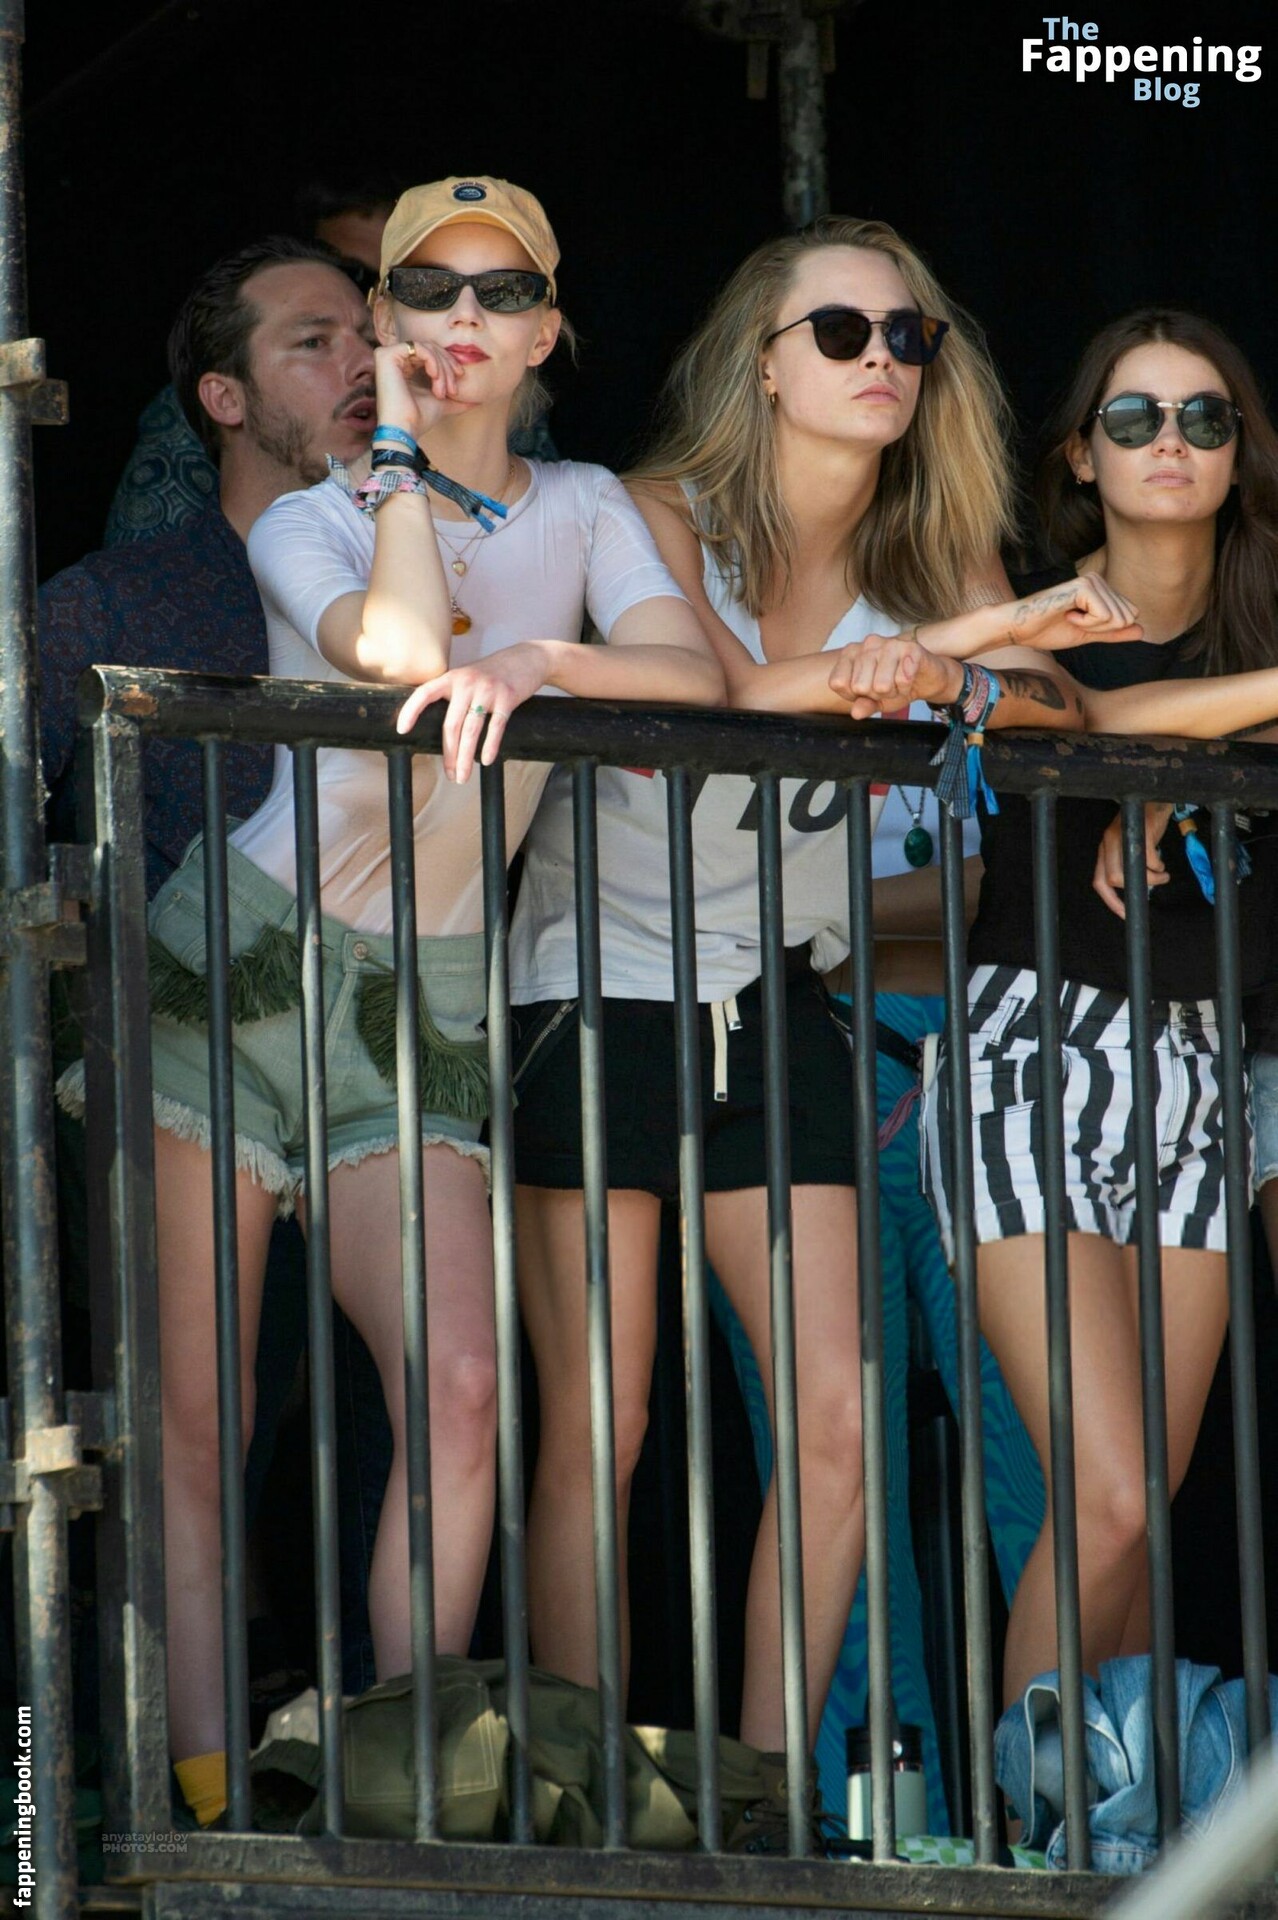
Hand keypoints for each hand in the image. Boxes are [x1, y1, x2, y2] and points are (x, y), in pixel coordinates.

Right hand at [373, 339, 462, 443]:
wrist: (404, 429)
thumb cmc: (419, 419)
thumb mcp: (442, 403)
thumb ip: (455, 398)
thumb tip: (479, 400)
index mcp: (404, 367)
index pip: (432, 353)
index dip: (449, 363)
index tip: (460, 378)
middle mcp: (394, 359)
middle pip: (431, 348)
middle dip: (447, 367)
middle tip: (453, 389)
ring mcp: (388, 356)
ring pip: (426, 348)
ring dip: (441, 368)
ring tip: (442, 390)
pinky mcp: (386, 355)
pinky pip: (418, 347)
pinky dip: (432, 360)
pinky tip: (435, 377)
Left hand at [395, 640, 552, 782]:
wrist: (527, 659)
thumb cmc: (494, 673)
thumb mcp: (468, 677)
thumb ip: (454, 695)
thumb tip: (441, 728)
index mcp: (452, 678)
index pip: (425, 694)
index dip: (411, 711)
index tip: (402, 731)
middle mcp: (467, 683)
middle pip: (451, 725)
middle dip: (449, 754)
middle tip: (450, 775)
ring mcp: (487, 690)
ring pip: (471, 730)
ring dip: (466, 757)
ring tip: (463, 776)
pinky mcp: (507, 697)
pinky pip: (496, 726)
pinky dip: (490, 746)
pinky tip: (486, 761)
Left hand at [827, 630, 963, 717]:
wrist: (927, 679)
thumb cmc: (895, 686)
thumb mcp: (874, 700)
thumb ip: (863, 705)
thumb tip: (856, 713)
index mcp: (851, 652)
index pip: (838, 683)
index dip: (853, 695)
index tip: (867, 689)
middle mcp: (868, 643)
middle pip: (860, 686)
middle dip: (876, 694)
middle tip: (888, 685)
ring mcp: (889, 643)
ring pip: (881, 685)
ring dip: (893, 691)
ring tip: (898, 682)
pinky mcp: (910, 648)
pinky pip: (902, 680)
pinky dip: (906, 687)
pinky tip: (910, 678)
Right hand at [1008, 572, 1141, 650]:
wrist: (1020, 628)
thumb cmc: (1048, 629)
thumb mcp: (1088, 634)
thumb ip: (1113, 633)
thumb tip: (1142, 632)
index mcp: (1101, 589)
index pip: (1129, 616)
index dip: (1106, 629)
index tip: (1080, 623)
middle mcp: (1098, 580)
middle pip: (1126, 617)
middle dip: (1100, 628)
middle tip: (1073, 621)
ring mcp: (1092, 581)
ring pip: (1116, 618)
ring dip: (1090, 626)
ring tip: (1068, 617)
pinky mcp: (1085, 586)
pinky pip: (1104, 616)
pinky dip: (1085, 624)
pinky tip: (1067, 614)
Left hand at [1091, 803, 1171, 918]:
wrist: (1156, 800)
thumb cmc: (1145, 825)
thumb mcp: (1129, 846)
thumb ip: (1126, 864)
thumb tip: (1136, 889)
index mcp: (1105, 850)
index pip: (1099, 881)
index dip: (1110, 901)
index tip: (1124, 913)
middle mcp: (1109, 843)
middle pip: (1114, 880)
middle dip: (1137, 888)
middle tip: (1153, 886)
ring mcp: (1123, 836)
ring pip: (1131, 872)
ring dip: (1152, 879)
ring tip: (1162, 875)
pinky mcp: (1141, 832)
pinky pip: (1149, 860)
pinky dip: (1159, 867)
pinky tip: (1162, 864)